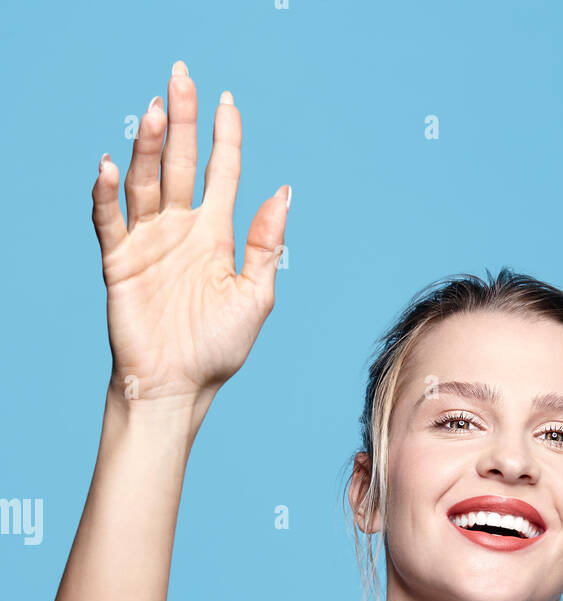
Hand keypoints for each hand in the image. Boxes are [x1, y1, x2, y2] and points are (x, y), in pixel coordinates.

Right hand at [91, 59, 289, 403]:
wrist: (177, 387)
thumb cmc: (217, 349)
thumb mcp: (254, 297)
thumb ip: (266, 245)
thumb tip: (283, 192)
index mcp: (215, 234)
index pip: (221, 172)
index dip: (224, 136)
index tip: (227, 101)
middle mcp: (180, 229)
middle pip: (180, 162)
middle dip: (181, 121)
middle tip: (181, 77)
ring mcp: (148, 241)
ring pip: (146, 180)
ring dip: (148, 147)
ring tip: (154, 112)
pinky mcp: (119, 260)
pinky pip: (110, 219)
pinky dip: (107, 192)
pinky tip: (110, 166)